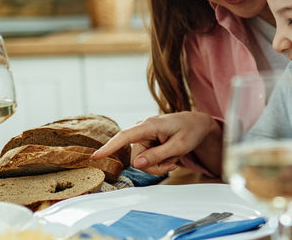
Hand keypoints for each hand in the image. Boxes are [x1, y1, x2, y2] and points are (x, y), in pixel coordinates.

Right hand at [91, 111, 217, 174]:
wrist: (197, 124)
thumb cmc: (190, 131)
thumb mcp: (179, 146)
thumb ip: (157, 155)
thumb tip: (136, 164)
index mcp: (150, 126)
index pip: (124, 136)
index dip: (109, 147)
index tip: (95, 157)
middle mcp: (143, 129)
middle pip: (136, 159)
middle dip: (153, 167)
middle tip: (172, 165)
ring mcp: (143, 135)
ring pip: (141, 161)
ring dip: (157, 165)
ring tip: (173, 159)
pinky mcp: (145, 141)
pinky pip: (145, 158)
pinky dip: (158, 162)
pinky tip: (170, 157)